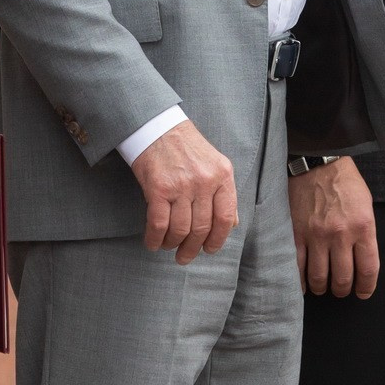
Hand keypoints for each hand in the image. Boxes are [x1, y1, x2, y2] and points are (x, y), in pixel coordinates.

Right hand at [129, 120, 238, 263]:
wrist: (157, 127)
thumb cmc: (186, 147)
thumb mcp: (214, 164)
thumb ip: (225, 193)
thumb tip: (231, 224)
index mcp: (222, 175)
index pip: (225, 218)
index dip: (218, 240)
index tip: (209, 250)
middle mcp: (204, 181)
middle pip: (202, 227)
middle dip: (193, 248)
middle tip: (185, 257)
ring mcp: (181, 185)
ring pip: (181, 229)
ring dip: (173, 244)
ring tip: (168, 247)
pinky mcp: (158, 188)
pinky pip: (159, 224)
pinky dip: (155, 239)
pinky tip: (153, 243)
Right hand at [292, 157, 378, 297]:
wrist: (317, 162)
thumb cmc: (344, 182)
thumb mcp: (366, 205)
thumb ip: (365, 233)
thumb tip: (361, 261)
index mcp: (362, 227)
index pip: (368, 269)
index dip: (366, 287)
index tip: (363, 292)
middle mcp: (340, 234)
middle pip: (343, 278)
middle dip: (342, 290)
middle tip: (340, 289)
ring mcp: (316, 235)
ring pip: (319, 277)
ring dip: (322, 287)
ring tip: (322, 286)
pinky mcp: (295, 233)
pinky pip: (297, 266)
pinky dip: (301, 280)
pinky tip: (304, 283)